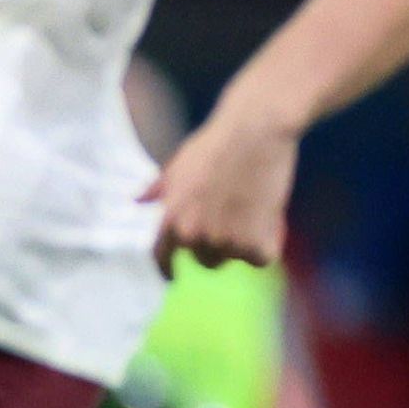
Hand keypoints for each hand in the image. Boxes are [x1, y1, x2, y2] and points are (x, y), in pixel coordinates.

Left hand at [148, 98, 301, 269]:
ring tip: (252, 207)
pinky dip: (270, 241)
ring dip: (246, 241)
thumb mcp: (178, 165)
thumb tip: (137, 200)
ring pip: (236, 257)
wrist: (254, 130)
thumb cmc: (216, 143)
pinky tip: (271, 216)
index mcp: (170, 218)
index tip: (173, 277)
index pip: (162, 257)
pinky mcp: (253, 243)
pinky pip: (261, 257)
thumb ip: (160, 189)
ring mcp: (223, 241)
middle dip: (219, 245)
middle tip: (235, 218)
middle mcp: (192, 235)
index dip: (168, 269)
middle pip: (206, 261)